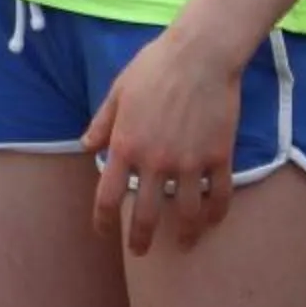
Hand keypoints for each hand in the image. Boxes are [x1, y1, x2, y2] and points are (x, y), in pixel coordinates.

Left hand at [83, 26, 244, 255]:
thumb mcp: (118, 91)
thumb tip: (87, 146)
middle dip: (140, 239)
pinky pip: (219, 196)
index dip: (103, 220)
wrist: (200, 55)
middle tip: (140, 251)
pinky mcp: (219, 158)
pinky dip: (215, 214)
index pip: (107, 195)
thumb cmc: (154, 67)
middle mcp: (155, 161)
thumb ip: (102, 122)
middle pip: (145, 214)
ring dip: (183, 235)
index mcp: (126, 145)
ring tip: (182, 244)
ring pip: (185, 214)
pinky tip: (211, 222)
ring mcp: (189, 162)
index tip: (103, 232)